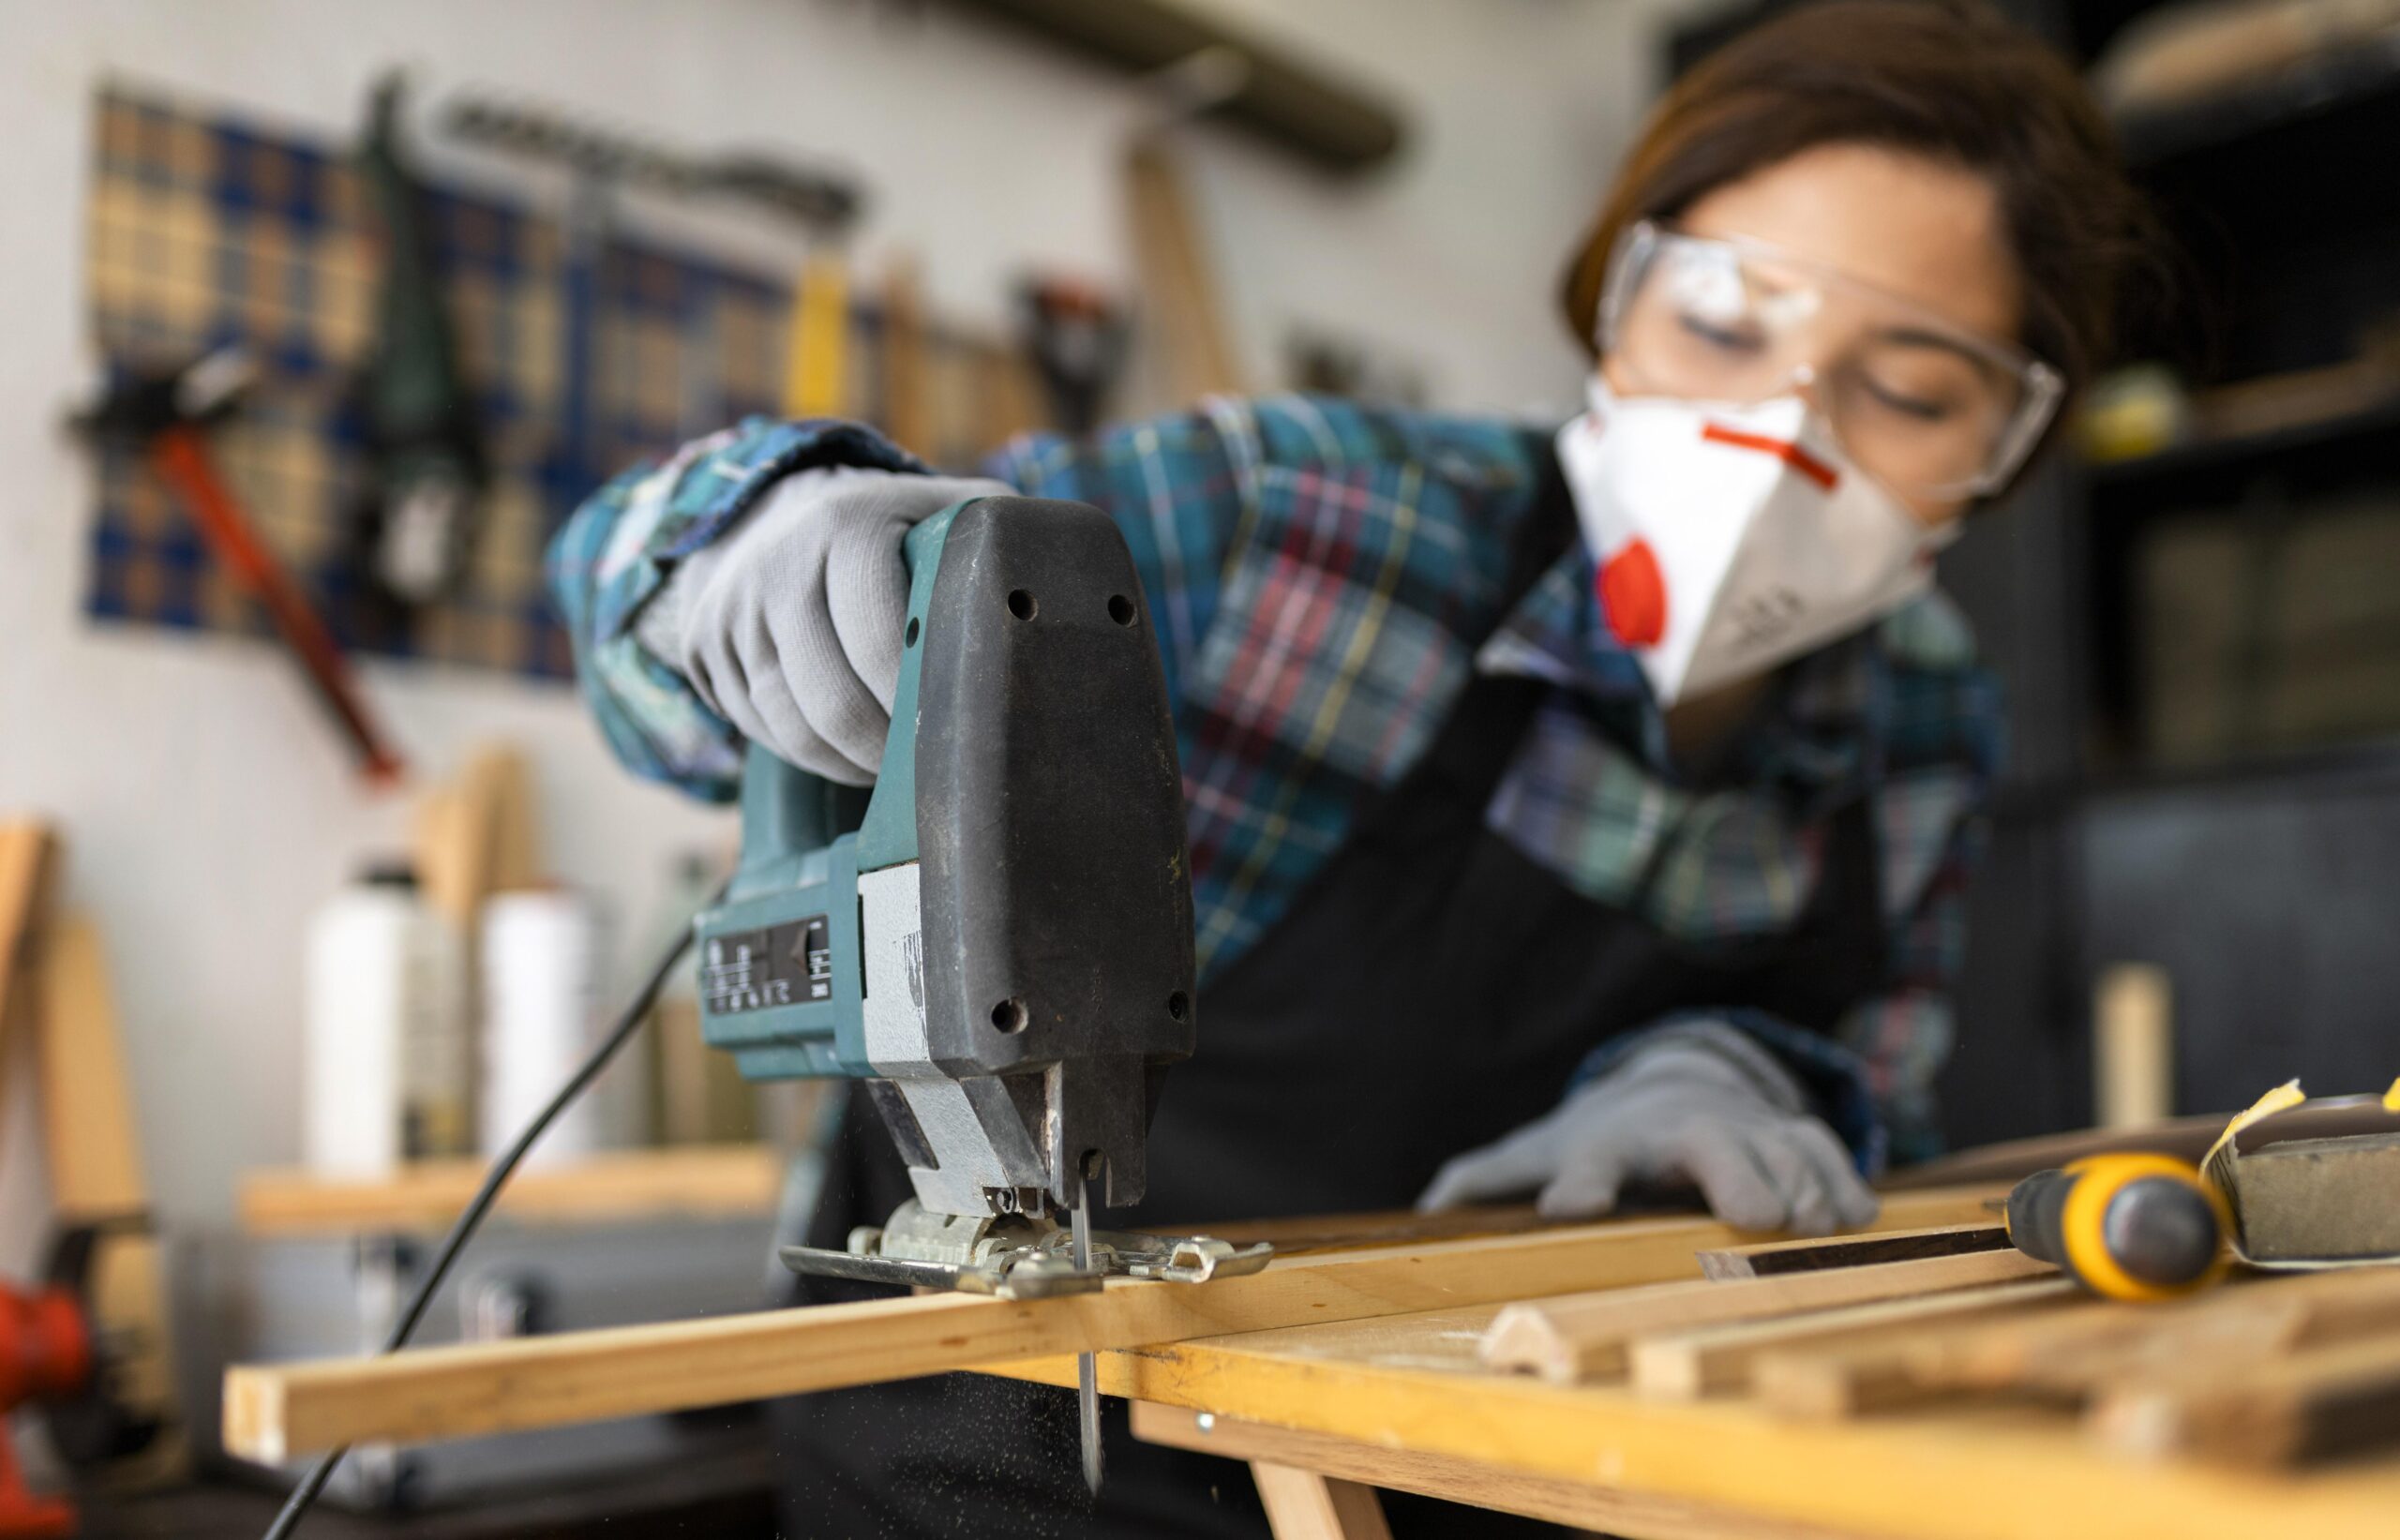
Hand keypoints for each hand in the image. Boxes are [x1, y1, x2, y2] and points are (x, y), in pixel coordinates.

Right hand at [640, 467, 1012, 783]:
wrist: (765, 508)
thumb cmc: (885, 523)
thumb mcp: (942, 504)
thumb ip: (1000, 533)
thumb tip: (1067, 589)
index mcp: (847, 526)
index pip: (881, 639)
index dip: (919, 702)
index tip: (955, 730)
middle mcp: (777, 565)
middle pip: (830, 701)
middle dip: (885, 752)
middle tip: (926, 771)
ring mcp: (731, 610)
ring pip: (789, 727)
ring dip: (845, 766)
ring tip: (889, 773)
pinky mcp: (703, 648)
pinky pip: (755, 729)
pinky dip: (805, 755)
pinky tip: (844, 756)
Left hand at [1416, 1023, 1878, 1234]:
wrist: (1669, 1086)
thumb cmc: (1597, 1138)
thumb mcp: (1537, 1152)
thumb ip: (1482, 1180)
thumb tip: (1423, 1210)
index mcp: (1607, 1142)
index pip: (1586, 1159)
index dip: (1577, 1182)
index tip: (1572, 1207)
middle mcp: (1678, 1128)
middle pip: (1706, 1142)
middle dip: (1732, 1173)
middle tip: (1757, 1218)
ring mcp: (1739, 1125)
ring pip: (1775, 1147)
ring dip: (1799, 1186)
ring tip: (1814, 1229)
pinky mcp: (1786, 1133)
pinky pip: (1821, 1150)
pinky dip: (1841, 1179)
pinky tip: (1855, 1219)